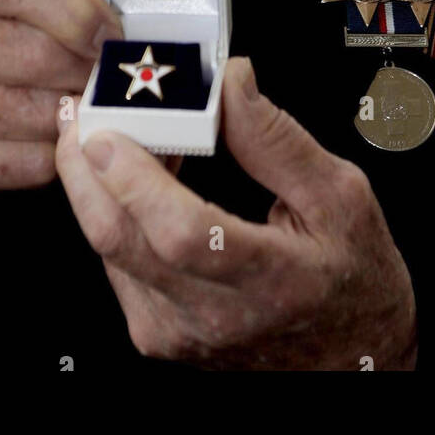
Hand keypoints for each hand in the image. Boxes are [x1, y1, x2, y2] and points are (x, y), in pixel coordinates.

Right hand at [0, 0, 122, 247]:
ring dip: (80, 111)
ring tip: (98, 104)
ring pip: (37, 109)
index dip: (78, 9)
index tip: (112, 32)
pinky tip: (66, 139)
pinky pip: (28, 158)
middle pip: (33, 49)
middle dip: (89, 66)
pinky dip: (60, 152)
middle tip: (119, 75)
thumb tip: (134, 5)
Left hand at [55, 56, 416, 369]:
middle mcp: (212, 315)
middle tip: (81, 113)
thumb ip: (277, 138)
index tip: (110, 133)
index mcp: (269, 279)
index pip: (182, 235)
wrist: (352, 353)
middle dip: (85, 170)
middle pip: (120, 241)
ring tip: (110, 130)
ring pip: (107, 250)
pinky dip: (113, 210)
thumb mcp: (340, 196)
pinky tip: (132, 175)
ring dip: (95, 185)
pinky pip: (116, 262)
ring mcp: (177, 330)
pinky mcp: (157, 332)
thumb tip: (231, 81)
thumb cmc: (353, 275)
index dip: (137, 181)